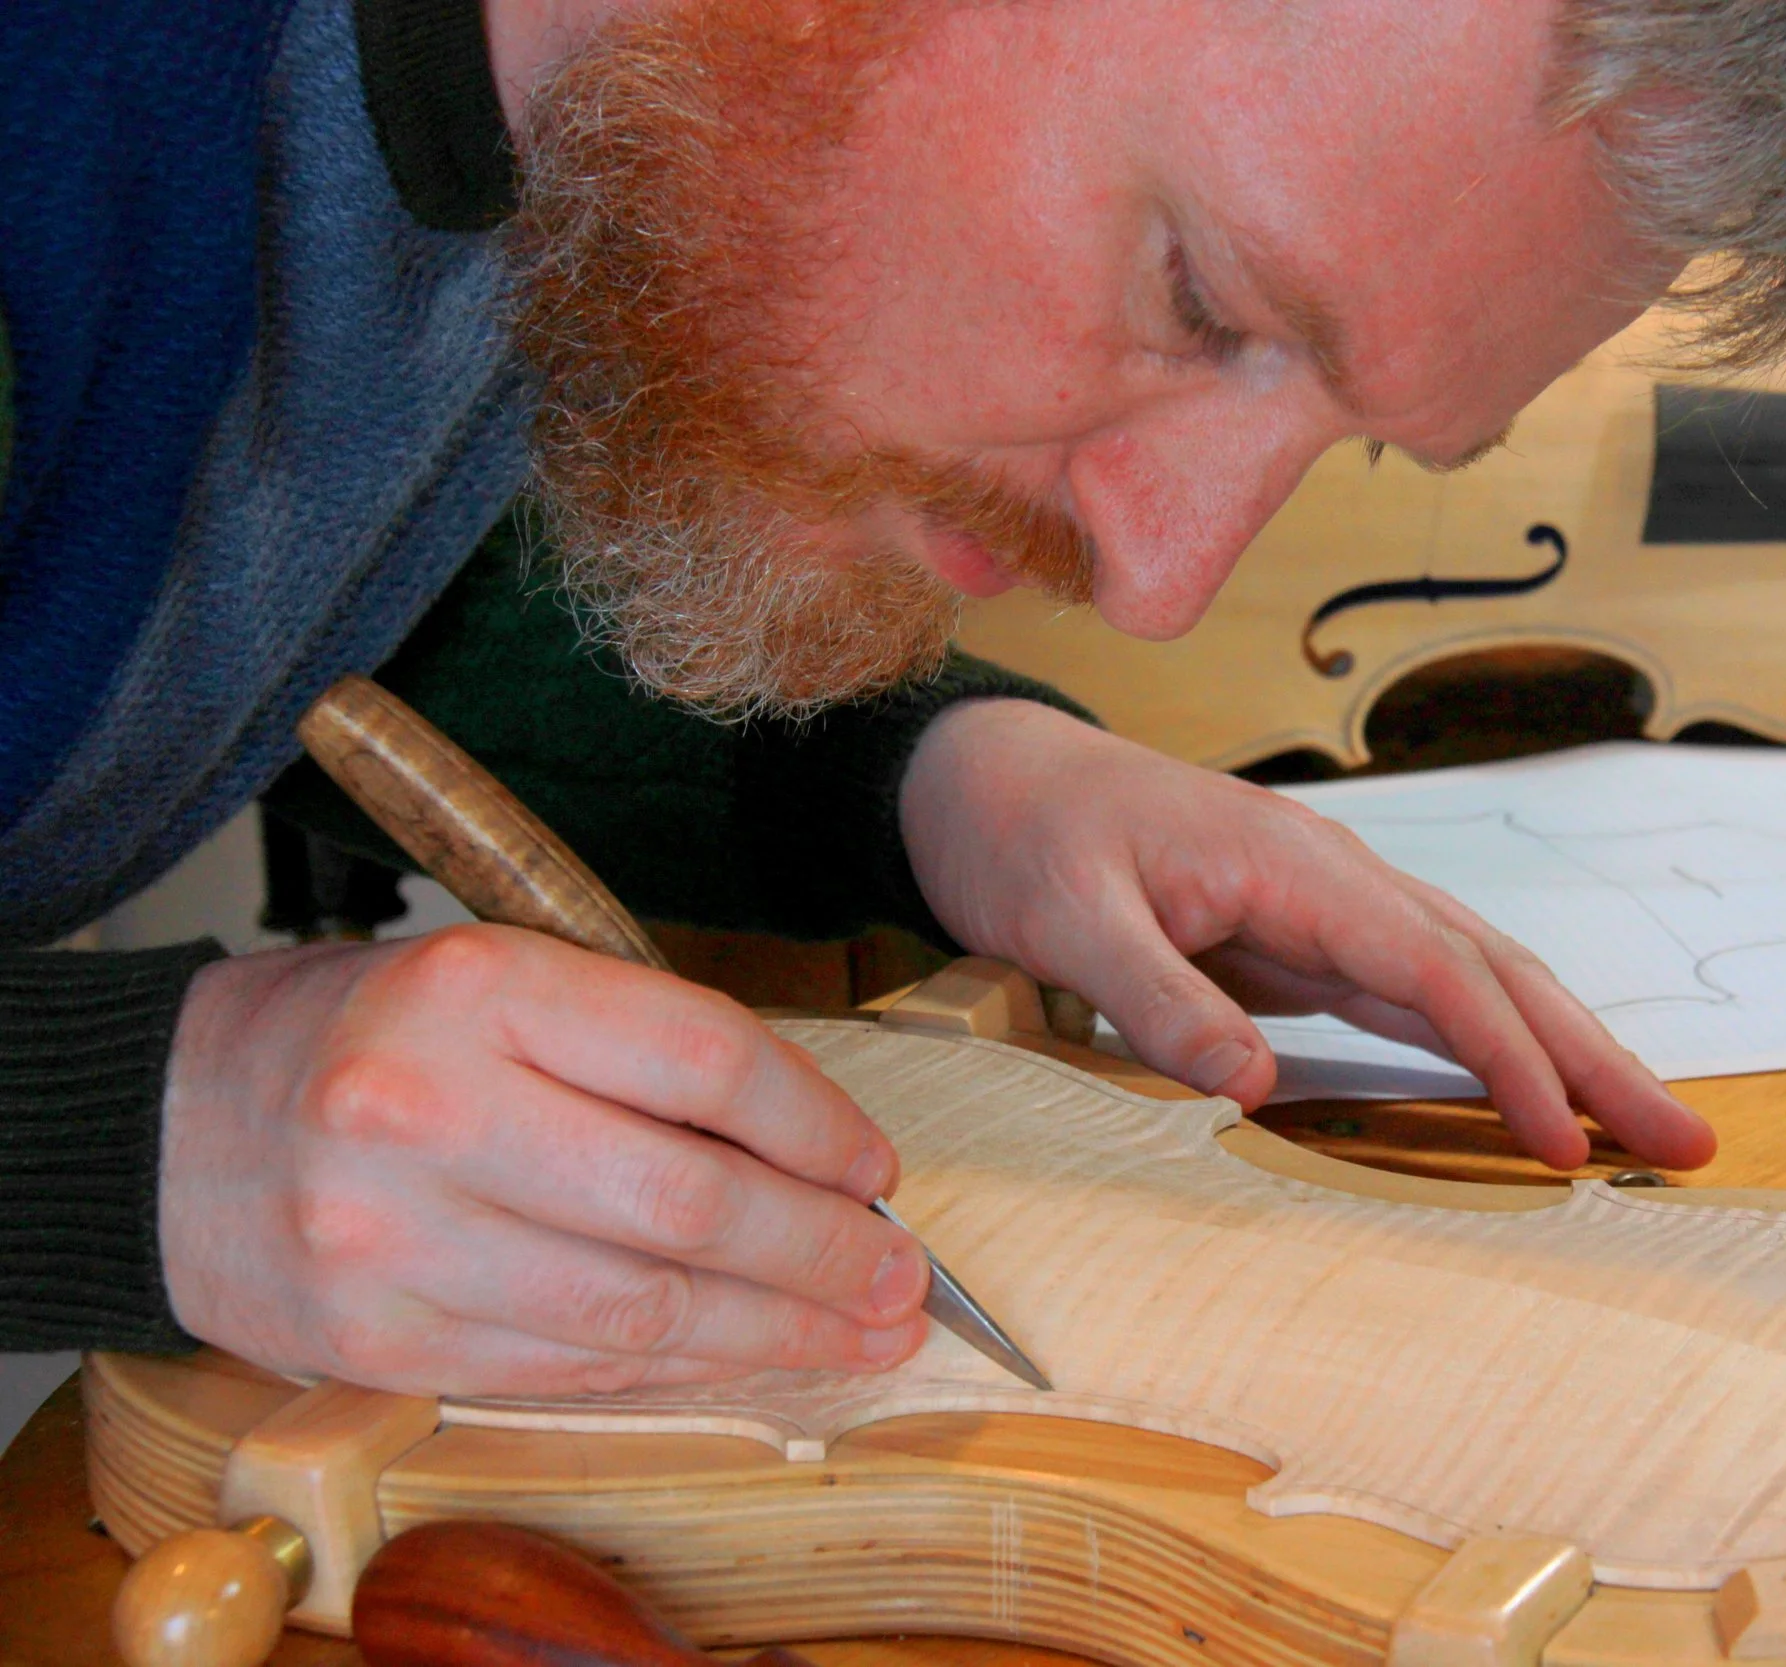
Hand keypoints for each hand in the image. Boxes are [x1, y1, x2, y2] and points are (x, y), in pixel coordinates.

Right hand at [159, 926, 927, 1395]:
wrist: (167, 1128)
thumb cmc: (372, 1037)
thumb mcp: (501, 979)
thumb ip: (643, 1051)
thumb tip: (820, 1152)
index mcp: (478, 985)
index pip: (704, 1060)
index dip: (817, 1126)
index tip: (878, 1170)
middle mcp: (429, 1105)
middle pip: (687, 1203)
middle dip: (821, 1252)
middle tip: (902, 1278)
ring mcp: (395, 1236)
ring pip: (639, 1309)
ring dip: (772, 1332)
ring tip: (856, 1331)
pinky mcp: (377, 1339)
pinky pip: (568, 1367)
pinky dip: (674, 1370)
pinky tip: (741, 1358)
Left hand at [899, 700, 1713, 1170]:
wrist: (992, 778)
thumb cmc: (1029, 837)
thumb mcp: (1069, 918)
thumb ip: (1158, 999)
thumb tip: (1252, 1089)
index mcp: (1296, 865)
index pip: (1435, 966)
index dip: (1507, 1054)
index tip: (1563, 1137)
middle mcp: (1337, 878)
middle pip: (1495, 966)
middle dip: (1593, 1053)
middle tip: (1687, 1136)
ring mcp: (1330, 905)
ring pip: (1477, 975)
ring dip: (1562, 1049)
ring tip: (1642, 1124)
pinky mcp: (1308, 937)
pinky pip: (1423, 991)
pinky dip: (1491, 1039)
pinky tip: (1529, 1090)